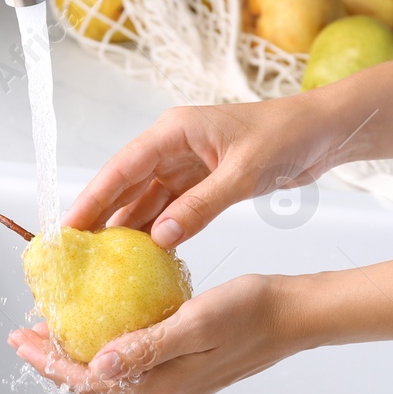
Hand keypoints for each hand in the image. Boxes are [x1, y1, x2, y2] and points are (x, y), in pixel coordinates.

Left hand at [8, 274, 298, 393]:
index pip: (91, 381)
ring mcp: (177, 380)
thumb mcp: (196, 322)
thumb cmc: (252, 311)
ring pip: (112, 374)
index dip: (52, 362)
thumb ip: (147, 346)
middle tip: (24, 335)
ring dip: (78, 355)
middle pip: (95, 383)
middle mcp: (167, 389)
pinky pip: (133, 362)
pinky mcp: (186, 366)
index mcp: (165, 384)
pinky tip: (102, 323)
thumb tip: (97, 365)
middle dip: (55, 361)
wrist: (293, 315)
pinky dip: (107, 346)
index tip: (22, 340)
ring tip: (52, 331)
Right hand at [61, 96, 339, 248]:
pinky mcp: (205, 182)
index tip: (69, 227)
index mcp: (175, 131)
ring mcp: (189, 165)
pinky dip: (160, 231)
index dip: (94, 197)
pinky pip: (173, 209)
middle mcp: (174, 146)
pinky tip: (146, 256)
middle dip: (102, 216)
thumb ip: (201, 205)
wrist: (323, 131)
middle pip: (127, 184)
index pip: (123, 167)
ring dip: (130, 228)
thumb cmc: (286, 136)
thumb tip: (159, 237)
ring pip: (148, 200)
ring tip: (104, 263)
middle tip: (76, 253)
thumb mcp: (243, 173)